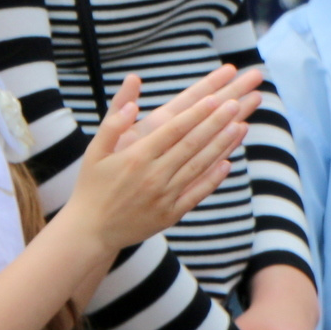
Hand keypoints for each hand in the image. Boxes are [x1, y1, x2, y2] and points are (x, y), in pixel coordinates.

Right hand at [61, 67, 263, 250]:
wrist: (91, 231)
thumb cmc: (92, 186)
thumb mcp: (94, 151)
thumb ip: (113, 123)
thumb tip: (132, 103)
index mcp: (136, 157)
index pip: (173, 130)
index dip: (196, 114)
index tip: (214, 98)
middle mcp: (153, 176)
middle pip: (191, 145)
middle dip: (215, 123)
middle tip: (234, 104)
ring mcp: (164, 196)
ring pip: (199, 166)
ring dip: (221, 146)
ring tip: (239, 127)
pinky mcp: (171, 214)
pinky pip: (197, 193)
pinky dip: (214, 178)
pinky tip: (228, 163)